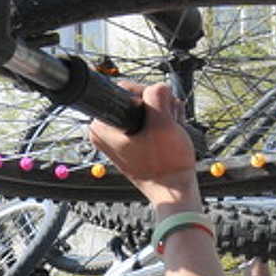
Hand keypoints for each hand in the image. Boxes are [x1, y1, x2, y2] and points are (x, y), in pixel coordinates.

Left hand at [86, 83, 201, 207]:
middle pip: (137, 96)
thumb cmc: (167, 163)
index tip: (156, 115)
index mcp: (101, 126)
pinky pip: (147, 119)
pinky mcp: (129, 140)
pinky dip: (161, 122)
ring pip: (146, 107)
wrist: (173, 188)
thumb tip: (157, 87)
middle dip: (158, 106)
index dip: (148, 97)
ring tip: (169, 131)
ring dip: (163, 113)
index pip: (126, 89)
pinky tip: (168, 134)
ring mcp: (117, 135)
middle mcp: (104, 129)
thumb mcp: (163, 124)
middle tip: (166, 125)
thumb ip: (157, 97)